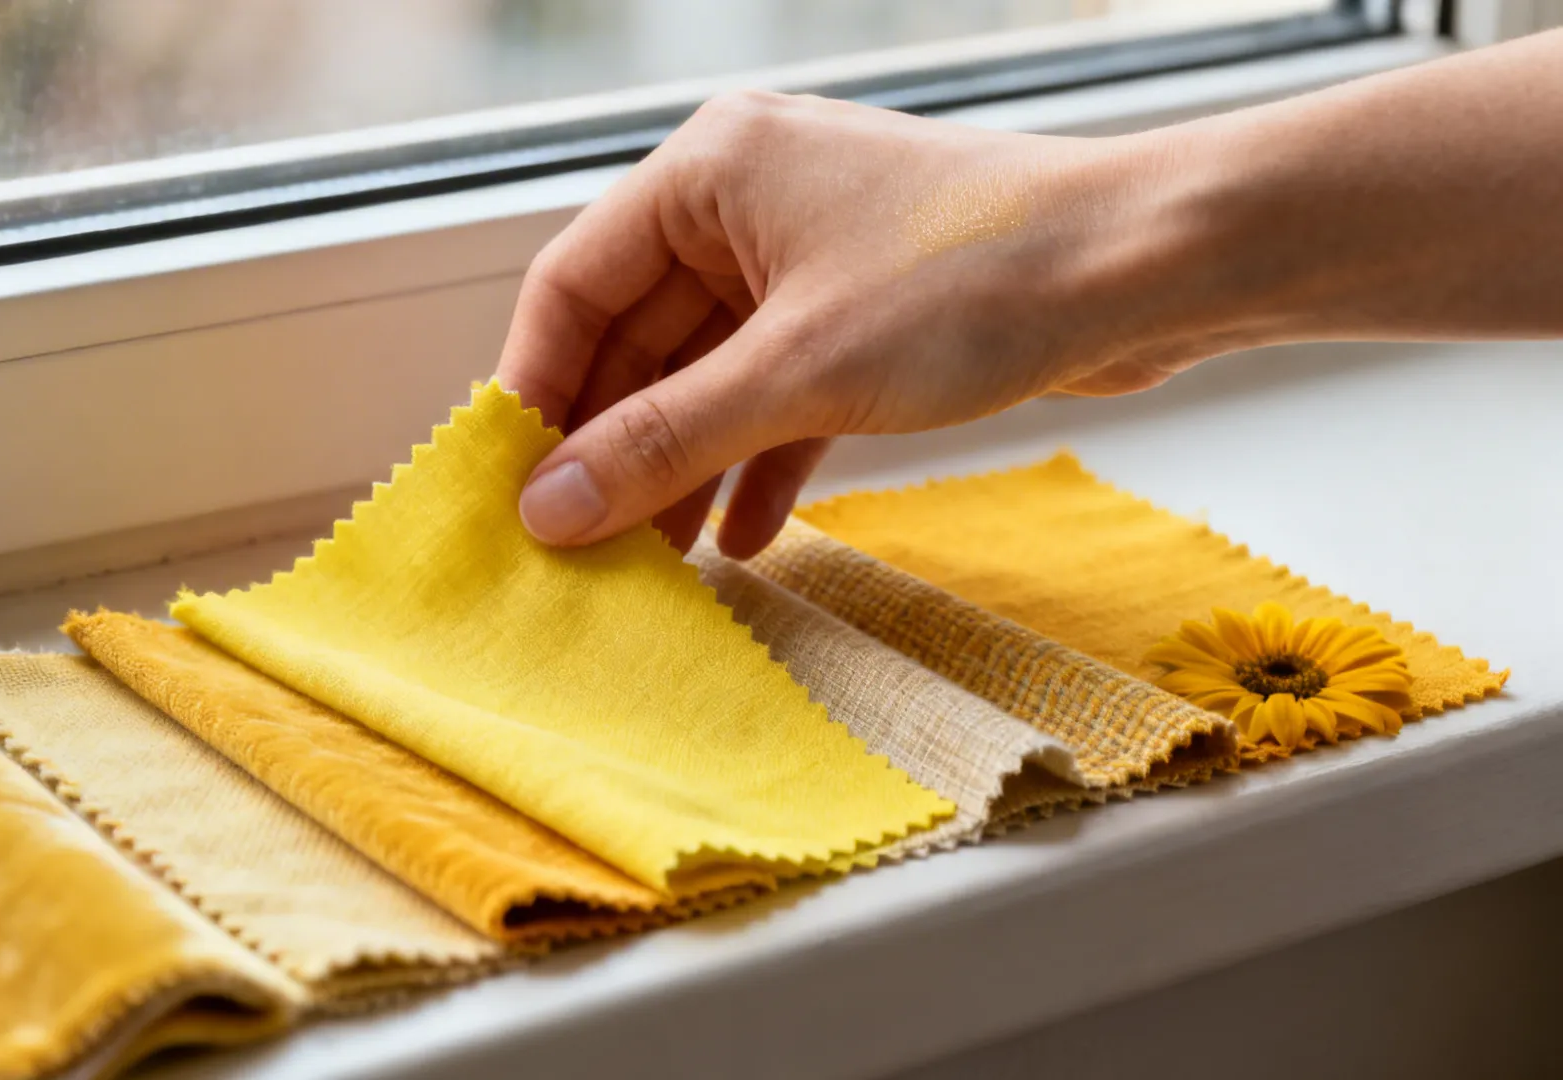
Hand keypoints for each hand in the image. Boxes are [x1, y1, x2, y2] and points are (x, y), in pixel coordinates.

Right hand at [495, 90, 1179, 556]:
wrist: (1151, 268)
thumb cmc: (980, 279)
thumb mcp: (797, 372)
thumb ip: (664, 440)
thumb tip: (548, 506)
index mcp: (708, 172)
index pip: (572, 284)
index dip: (535, 392)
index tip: (511, 491)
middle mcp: (747, 205)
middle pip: (637, 338)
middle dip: (613, 445)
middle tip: (577, 546)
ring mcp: (807, 262)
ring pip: (708, 375)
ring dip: (681, 466)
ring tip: (648, 564)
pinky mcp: (861, 318)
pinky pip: (777, 395)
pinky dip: (756, 462)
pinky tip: (742, 538)